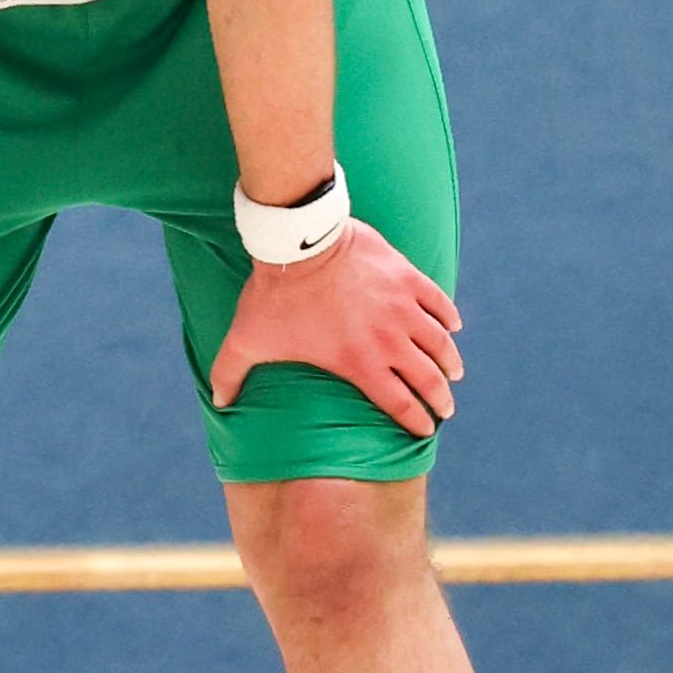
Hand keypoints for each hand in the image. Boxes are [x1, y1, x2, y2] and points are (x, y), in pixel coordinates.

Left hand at [209, 218, 463, 435]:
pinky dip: (449, 317)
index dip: (415, 421)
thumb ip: (231, 373)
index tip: (423, 430)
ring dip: (450, 361)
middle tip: (445, 409)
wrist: (299, 242)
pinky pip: (438, 302)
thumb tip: (218, 403)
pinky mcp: (407, 277)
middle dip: (440, 399)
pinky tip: (453, 326)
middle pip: (427, 378)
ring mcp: (402, 307)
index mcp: (359, 363)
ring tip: (454, 371)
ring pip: (439, 342)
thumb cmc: (274, 295)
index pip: (398, 403)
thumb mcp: (248, 339)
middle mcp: (389, 341)